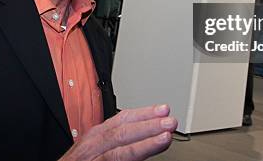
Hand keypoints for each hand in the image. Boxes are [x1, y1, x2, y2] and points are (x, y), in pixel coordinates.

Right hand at [60, 104, 176, 160]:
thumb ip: (118, 142)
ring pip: (119, 153)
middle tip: (170, 122)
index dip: (143, 114)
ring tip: (164, 138)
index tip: (163, 109)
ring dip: (144, 145)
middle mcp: (92, 147)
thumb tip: (148, 135)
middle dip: (147, 126)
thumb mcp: (96, 149)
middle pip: (121, 133)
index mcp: (95, 137)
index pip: (121, 120)